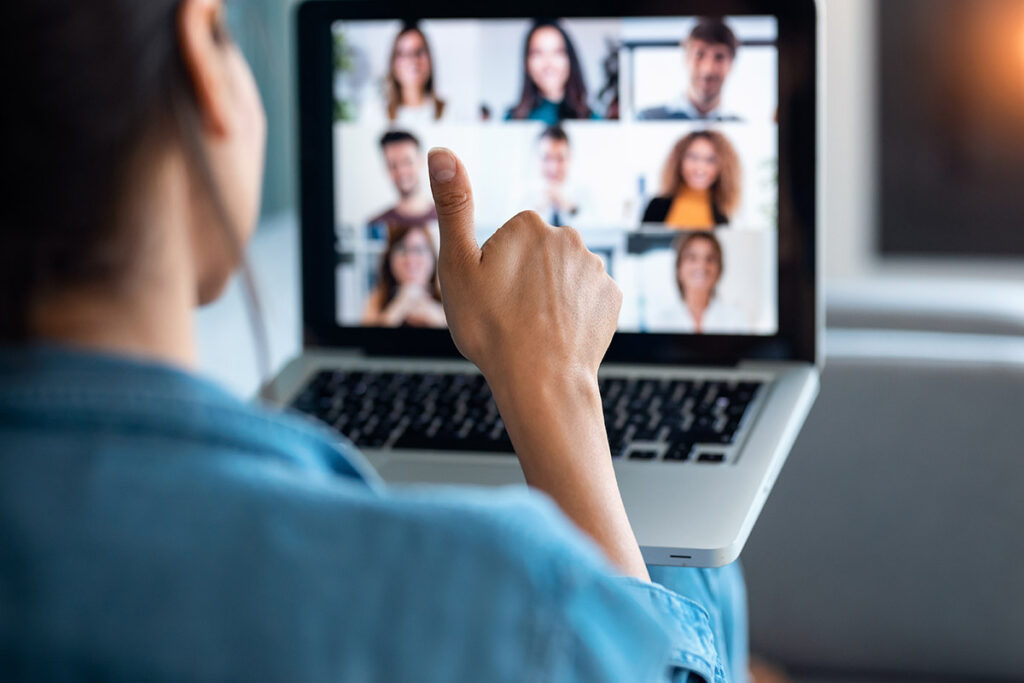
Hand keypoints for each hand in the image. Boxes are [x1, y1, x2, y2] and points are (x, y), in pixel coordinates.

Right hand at [427, 148, 646, 579]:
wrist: (542, 381)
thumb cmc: (492, 326)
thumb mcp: (457, 266)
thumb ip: (451, 206)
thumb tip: (440, 150)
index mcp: (529, 225)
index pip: (505, 240)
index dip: (491, 270)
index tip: (489, 297)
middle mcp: (569, 238)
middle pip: (535, 257)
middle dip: (522, 280)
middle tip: (508, 316)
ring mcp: (595, 269)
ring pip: (561, 280)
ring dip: (549, 298)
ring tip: (533, 331)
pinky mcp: (612, 299)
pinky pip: (586, 301)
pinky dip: (573, 315)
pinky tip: (559, 337)